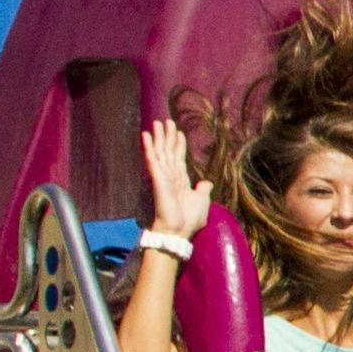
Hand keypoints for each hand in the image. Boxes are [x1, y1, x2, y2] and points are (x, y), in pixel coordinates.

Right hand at [141, 120, 212, 234]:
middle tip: (166, 121)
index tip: (178, 132)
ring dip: (158, 137)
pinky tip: (146, 135)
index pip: (179, 158)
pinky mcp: (157, 178)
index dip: (179, 144)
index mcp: (181, 180)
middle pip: (169, 151)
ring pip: (160, 151)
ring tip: (156, 122)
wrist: (179, 231)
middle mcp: (171, 175)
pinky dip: (149, 146)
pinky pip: (152, 159)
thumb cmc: (189, 219)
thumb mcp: (202, 200)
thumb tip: (207, 182)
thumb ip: (203, 189)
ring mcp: (163, 176)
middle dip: (167, 136)